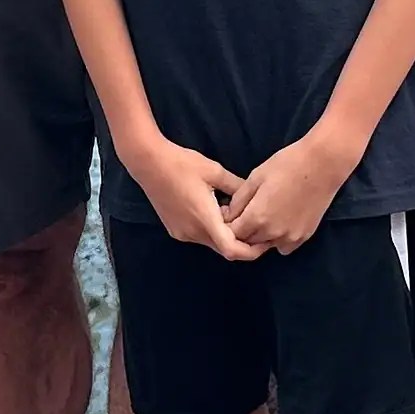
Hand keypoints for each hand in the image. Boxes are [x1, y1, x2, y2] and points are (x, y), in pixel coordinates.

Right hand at [124, 137, 263, 259]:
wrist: (148, 162)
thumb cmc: (182, 164)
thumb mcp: (215, 171)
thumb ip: (236, 187)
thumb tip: (254, 198)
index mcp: (205, 219)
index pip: (232, 250)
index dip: (251, 251)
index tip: (265, 241)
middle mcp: (193, 233)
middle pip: (224, 247)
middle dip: (240, 239)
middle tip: (254, 222)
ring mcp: (182, 234)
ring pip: (211, 242)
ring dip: (224, 232)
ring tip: (230, 210)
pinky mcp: (174, 230)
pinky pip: (199, 236)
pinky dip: (211, 229)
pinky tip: (212, 208)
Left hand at [226, 133, 351, 254]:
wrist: (322, 165)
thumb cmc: (287, 165)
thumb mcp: (256, 177)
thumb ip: (239, 200)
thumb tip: (228, 215)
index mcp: (257, 217)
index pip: (233, 234)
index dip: (228, 223)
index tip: (230, 211)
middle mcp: (272, 233)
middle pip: (248, 242)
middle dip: (242, 230)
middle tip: (245, 212)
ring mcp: (290, 237)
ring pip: (265, 245)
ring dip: (259, 236)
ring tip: (264, 215)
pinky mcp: (304, 237)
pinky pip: (283, 246)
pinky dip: (277, 239)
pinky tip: (280, 221)